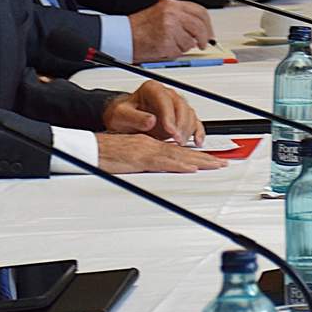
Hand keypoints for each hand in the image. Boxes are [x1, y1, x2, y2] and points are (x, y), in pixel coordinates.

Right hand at [95, 132, 225, 172]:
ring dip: (198, 161)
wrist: (90, 149)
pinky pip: (163, 161)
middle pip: (183, 152)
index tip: (211, 160)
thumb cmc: (106, 153)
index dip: (196, 155)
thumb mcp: (130, 156)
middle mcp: (152, 145)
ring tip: (215, 165)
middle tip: (221, 163)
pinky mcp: (140, 158)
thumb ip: (145, 160)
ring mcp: (147, 151)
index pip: (177, 150)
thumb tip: (158, 167)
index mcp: (150, 144)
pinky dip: (179, 165)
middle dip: (204, 158)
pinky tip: (191, 168)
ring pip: (178, 156)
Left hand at [104, 80, 204, 144]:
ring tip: (180, 142)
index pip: (165, 100)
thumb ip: (135, 117)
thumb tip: (151, 120)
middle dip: (181, 125)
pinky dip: (198, 131)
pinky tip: (197, 140)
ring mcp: (175, 105)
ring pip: (189, 114)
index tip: (169, 130)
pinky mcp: (181, 117)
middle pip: (181, 106)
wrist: (124, 120)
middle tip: (176, 139)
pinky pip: (194, 122)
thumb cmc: (123, 114)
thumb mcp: (121, 115)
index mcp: (152, 89)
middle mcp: (166, 94)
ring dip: (188, 130)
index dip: (169, 116)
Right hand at [129, 0, 214, 62]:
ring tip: (171, 43)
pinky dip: (174, 53)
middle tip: (203, 44)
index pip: (200, 12)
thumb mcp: (161, 13)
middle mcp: (172, 14)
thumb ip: (181, 17)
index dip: (208, 24)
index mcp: (172, 5)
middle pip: (200, 27)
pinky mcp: (165, 42)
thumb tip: (200, 28)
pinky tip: (163, 47)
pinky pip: (179, 51)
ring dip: (184, 46)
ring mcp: (169, 28)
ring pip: (190, 41)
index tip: (210, 33)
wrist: (123, 35)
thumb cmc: (139, 26)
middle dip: (204, 38)